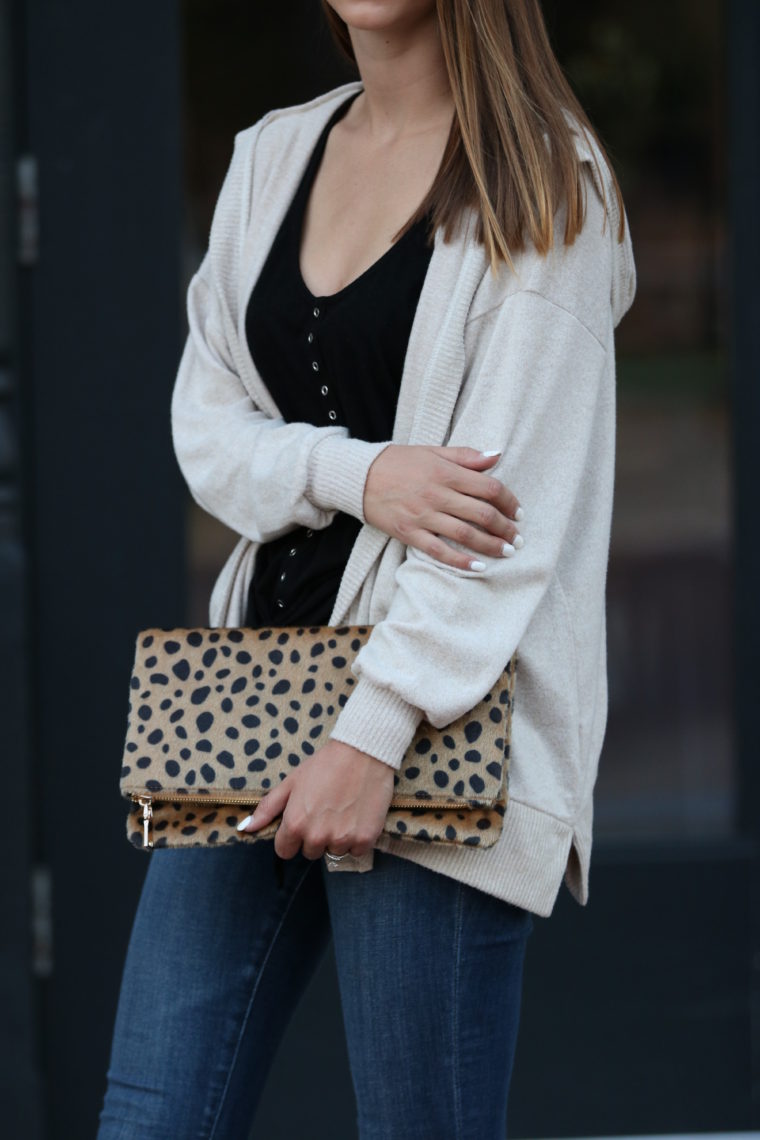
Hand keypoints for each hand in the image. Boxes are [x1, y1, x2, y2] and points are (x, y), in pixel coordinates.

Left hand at [238, 739, 395, 859]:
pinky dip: (357, 838)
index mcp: (295, 823)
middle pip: (310, 852)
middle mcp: (317, 836)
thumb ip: (267, 809)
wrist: (363, 752)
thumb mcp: (291, 782)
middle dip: (315, 836)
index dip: (292, 837)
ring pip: (334, 851)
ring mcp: (342, 839)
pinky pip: (356, 851)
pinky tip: (358, 815)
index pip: (285, 851)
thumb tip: (245, 828)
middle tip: (326, 810)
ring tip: (344, 810)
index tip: (303, 822)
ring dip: (337, 837)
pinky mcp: (365, 840)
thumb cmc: (325, 764)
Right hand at [363, 445, 523, 570]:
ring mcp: (423, 516)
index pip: (489, 488)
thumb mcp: (432, 452)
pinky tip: (478, 567)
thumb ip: (466, 456)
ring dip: (490, 545)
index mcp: (445, 472)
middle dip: (505, 528)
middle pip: (482, 514)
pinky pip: (439, 551)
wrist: (358, 477)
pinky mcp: (409, 533)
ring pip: (465, 534)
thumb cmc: (398, 462)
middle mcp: (437, 495)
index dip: (509, 501)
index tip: (518, 512)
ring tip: (506, 552)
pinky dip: (460, 561)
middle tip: (517, 537)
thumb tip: (497, 456)